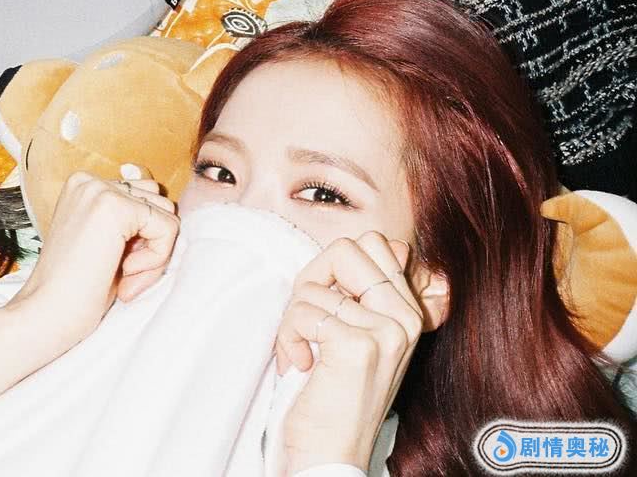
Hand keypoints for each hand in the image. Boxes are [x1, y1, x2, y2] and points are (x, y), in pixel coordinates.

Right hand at [7, 172, 178, 358]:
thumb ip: (130, 219)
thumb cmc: (76, 288)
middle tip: (123, 276)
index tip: (119, 268)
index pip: (143, 197)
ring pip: (166, 214)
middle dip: (151, 244)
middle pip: (158, 203)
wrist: (47, 313)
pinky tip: (125, 274)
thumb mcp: (106, 243)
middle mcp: (90, 181)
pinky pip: (167, 228)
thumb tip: (161, 198)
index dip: (141, 239)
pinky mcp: (115, 206)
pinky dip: (156, 259)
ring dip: (153, 253)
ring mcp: (101, 190)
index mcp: (84, 186)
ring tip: (124, 275)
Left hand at [275, 231, 421, 473]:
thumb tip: (359, 247)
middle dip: (311, 281)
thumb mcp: (356, 334)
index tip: (327, 307)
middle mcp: (406, 318)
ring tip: (304, 355)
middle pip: (346, 247)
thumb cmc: (332, 394)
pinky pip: (303, 312)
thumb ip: (359, 291)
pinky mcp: (358, 346)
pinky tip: (301, 366)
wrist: (330, 454)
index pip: (376, 243)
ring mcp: (387, 331)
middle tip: (309, 321)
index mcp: (409, 311)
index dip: (333, 267)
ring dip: (293, 321)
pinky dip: (287, 339)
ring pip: (314, 286)